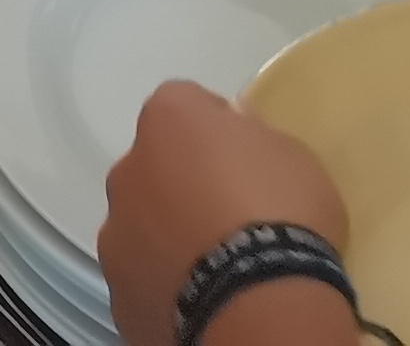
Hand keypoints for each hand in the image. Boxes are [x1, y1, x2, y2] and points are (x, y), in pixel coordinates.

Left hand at [96, 83, 356, 345]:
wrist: (262, 306)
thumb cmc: (284, 216)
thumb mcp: (293, 157)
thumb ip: (252, 135)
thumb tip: (233, 127)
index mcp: (168, 121)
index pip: (184, 104)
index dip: (214, 128)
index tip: (243, 158)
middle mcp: (128, 171)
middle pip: (154, 167)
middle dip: (182, 184)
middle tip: (228, 217)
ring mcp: (116, 235)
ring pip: (140, 226)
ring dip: (167, 237)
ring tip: (216, 267)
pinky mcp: (119, 293)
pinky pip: (143, 279)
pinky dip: (165, 284)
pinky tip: (202, 298)